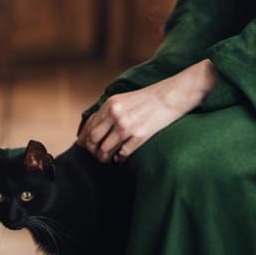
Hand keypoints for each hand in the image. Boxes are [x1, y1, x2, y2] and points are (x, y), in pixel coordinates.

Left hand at [75, 61, 217, 163]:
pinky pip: (122, 154)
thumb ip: (106, 113)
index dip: (84, 141)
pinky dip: (119, 159)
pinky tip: (122, 156)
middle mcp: (115, 114)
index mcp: (110, 104)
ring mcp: (127, 125)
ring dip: (105, 158)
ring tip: (110, 158)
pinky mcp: (140, 135)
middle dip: (93, 152)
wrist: (171, 95)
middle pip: (92, 141)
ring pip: (105, 151)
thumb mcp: (122, 100)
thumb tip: (88, 131)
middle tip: (99, 155)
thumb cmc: (147, 99)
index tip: (86, 148)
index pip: (88, 128)